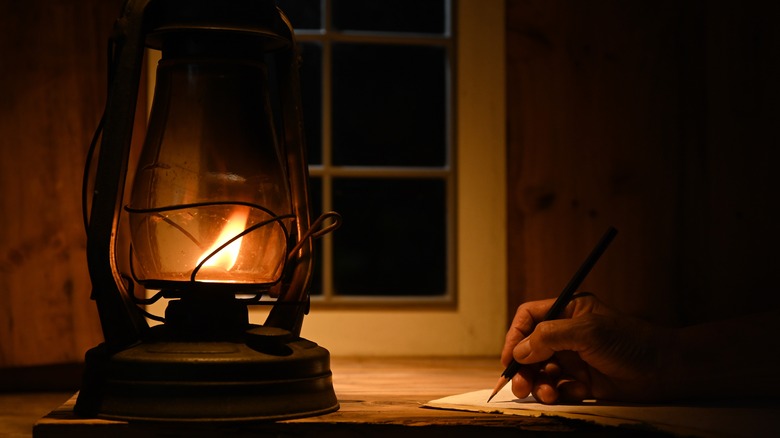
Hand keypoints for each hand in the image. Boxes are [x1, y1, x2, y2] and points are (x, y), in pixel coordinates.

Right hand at [501, 294, 674, 403]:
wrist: (665, 370)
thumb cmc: (630, 342)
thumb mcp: (587, 332)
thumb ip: (548, 337)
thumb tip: (519, 351)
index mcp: (568, 311)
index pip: (529, 318)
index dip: (515, 336)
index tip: (509, 359)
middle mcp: (567, 334)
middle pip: (530, 349)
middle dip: (523, 368)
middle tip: (518, 386)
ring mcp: (575, 358)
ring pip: (542, 372)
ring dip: (538, 384)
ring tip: (547, 394)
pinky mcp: (583, 381)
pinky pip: (559, 388)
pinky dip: (561, 393)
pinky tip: (577, 393)